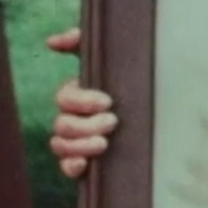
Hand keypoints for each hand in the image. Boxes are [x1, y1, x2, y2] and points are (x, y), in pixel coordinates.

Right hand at [46, 27, 117, 178]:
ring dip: (80, 146)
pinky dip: (71, 167)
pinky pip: (66, 167)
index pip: (65, 98)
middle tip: (113, 122)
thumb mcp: (108, 53)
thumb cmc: (126, 72)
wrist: (156, 102)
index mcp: (75, 94)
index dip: (83, 100)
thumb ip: (81, 40)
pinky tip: (84, 164)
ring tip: (104, 143)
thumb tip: (52, 41)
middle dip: (86, 125)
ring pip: (60, 145)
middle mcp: (72, 117)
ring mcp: (75, 139)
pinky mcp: (84, 158)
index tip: (108, 101)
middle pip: (62, 124)